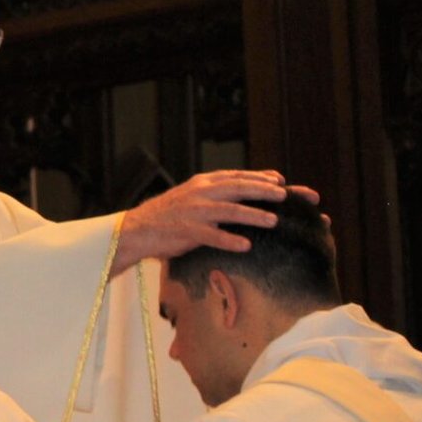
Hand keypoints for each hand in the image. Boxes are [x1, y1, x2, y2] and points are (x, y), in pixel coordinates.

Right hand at [114, 170, 316, 273]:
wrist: (137, 229)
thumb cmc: (171, 214)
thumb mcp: (194, 195)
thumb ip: (219, 191)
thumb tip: (249, 187)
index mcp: (203, 182)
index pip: (236, 176)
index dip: (259, 177)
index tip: (280, 180)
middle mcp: (200, 193)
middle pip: (237, 188)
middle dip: (262, 191)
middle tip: (284, 196)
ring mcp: (193, 211)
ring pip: (228, 211)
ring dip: (252, 215)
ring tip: (273, 222)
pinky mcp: (185, 231)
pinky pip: (210, 236)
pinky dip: (228, 240)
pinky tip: (245, 246)